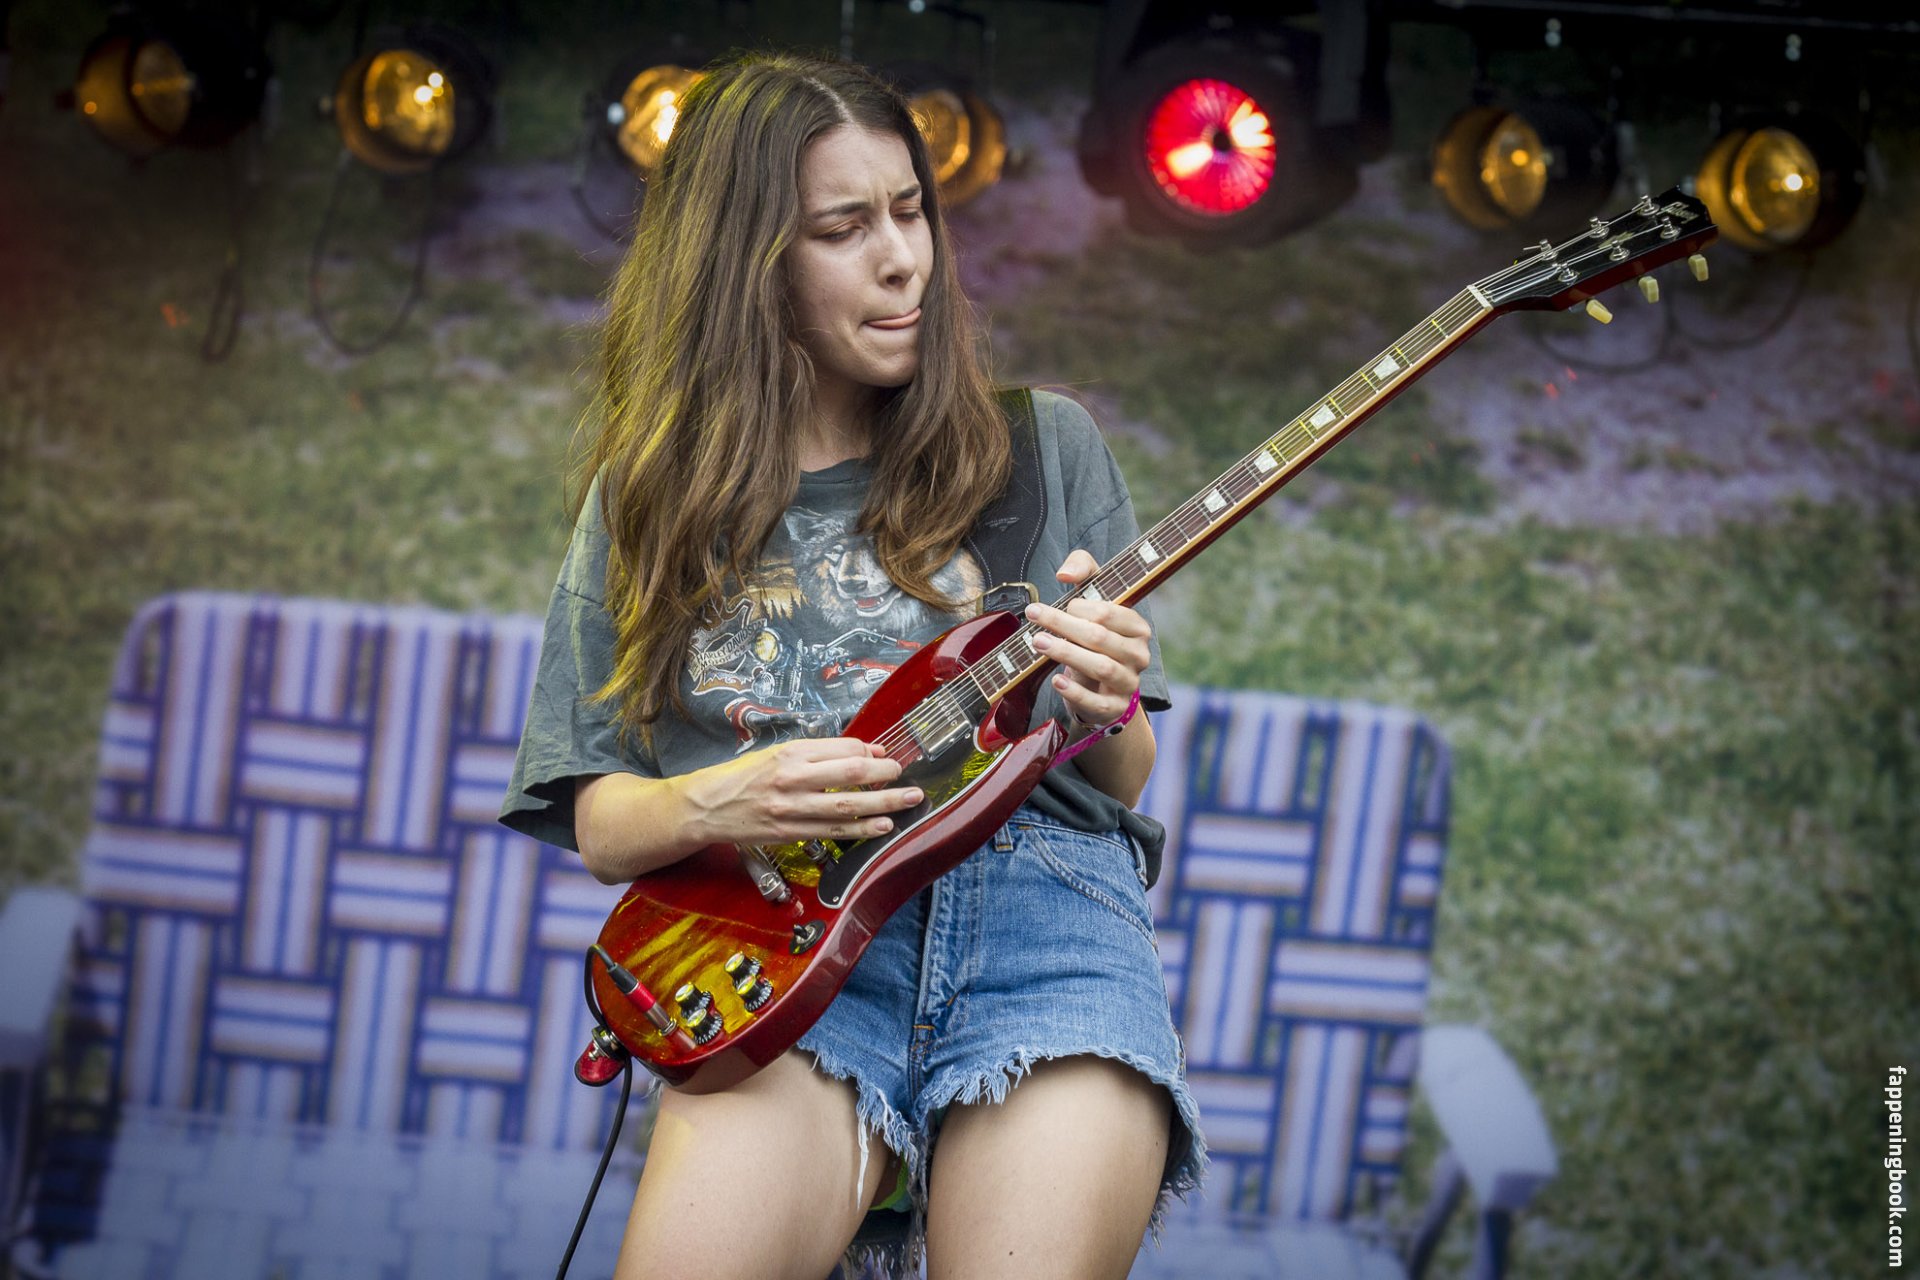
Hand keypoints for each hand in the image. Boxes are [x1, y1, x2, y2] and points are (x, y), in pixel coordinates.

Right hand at [679, 737, 922, 845]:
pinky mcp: (790, 833)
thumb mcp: (779, 753)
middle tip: (906, 775)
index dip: (870, 752)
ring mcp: (792, 808)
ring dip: (884, 804)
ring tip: (909, 801)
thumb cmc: (744, 776)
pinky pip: (834, 831)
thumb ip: (821, 752)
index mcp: (791, 753)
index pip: (843, 749)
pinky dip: (861, 829)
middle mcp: (793, 778)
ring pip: (848, 806)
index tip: (885, 756)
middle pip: (851, 774)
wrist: (706, 806)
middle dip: (886, 775)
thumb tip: (866, 751)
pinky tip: (882, 826)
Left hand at [1024, 548, 1151, 732]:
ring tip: (1037, 642)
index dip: (1081, 607)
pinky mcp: (1114, 708)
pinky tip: (1056, 680)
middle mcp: (1138, 655)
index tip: (1061, 603)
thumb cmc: (1095, 634)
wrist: (1101, 686)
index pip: (1109, 613)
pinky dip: (1076, 692)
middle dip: (1063, 624)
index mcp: (1137, 628)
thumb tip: (1065, 574)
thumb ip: (1083, 570)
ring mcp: (1128, 683)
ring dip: (1066, 653)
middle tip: (1033, 615)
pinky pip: (1097, 702)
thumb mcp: (1092, 597)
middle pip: (1100, 637)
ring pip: (1100, 667)